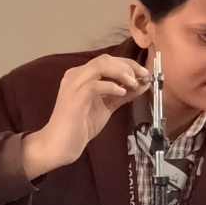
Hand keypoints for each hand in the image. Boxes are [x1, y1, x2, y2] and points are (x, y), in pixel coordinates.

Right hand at [21, 55, 151, 179]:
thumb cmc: (81, 126)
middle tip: (144, 76)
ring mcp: (74, 84)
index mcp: (82, 76)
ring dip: (122, 72)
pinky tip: (122, 93)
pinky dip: (112, 86)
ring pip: (100, 66)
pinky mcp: (75, 96)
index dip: (128, 64)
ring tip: (134, 84)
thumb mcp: (107, 107)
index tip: (144, 74)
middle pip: (106, 59)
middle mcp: (76, 75)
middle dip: (128, 66)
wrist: (60, 145)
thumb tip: (142, 84)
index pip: (108, 61)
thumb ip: (123, 95)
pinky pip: (95, 84)